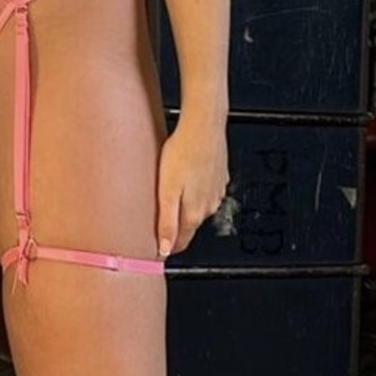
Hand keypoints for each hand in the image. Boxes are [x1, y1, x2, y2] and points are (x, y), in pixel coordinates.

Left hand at [155, 115, 228, 258]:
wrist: (204, 125)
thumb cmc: (183, 152)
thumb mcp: (167, 191)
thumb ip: (166, 222)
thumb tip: (165, 249)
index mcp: (195, 212)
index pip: (181, 241)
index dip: (167, 247)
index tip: (157, 250)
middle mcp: (209, 205)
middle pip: (189, 225)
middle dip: (174, 228)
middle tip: (156, 223)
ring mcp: (216, 191)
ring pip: (198, 208)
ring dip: (185, 208)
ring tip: (169, 198)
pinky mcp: (219, 177)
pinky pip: (205, 191)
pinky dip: (195, 191)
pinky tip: (185, 180)